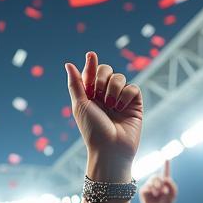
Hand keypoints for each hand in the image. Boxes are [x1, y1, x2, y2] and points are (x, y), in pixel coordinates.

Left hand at [65, 52, 142, 173]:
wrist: (110, 148)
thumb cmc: (92, 129)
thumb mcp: (80, 105)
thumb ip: (75, 84)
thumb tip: (68, 64)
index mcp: (90, 96)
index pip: (91, 73)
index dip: (91, 64)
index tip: (90, 54)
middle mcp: (105, 96)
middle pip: (106, 71)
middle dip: (101, 78)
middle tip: (97, 93)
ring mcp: (120, 99)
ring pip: (119, 77)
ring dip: (112, 89)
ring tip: (110, 105)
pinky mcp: (134, 103)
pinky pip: (132, 88)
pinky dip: (125, 96)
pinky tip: (121, 108)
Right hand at [138, 159, 176, 202]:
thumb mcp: (173, 194)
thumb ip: (171, 184)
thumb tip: (163, 178)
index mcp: (164, 184)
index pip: (165, 172)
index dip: (166, 165)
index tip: (166, 157)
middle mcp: (156, 184)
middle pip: (157, 176)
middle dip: (161, 183)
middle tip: (164, 192)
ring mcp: (149, 187)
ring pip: (152, 179)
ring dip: (157, 186)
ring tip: (158, 194)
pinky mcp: (143, 191)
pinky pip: (147, 186)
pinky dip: (152, 190)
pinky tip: (154, 195)